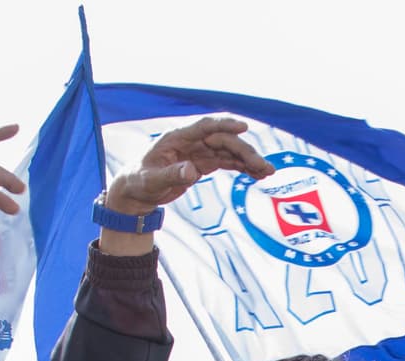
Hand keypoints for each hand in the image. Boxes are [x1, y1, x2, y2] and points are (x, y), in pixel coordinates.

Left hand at [105, 116, 272, 215]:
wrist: (137, 191)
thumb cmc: (139, 182)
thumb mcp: (152, 181)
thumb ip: (172, 175)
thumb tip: (192, 171)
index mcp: (177, 138)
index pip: (205, 127)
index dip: (225, 125)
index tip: (244, 127)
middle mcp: (191, 141)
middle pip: (224, 141)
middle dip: (245, 152)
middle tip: (263, 167)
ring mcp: (199, 152)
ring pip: (229, 151)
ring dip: (249, 160)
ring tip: (268, 172)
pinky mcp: (204, 163)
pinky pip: (227, 162)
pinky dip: (243, 167)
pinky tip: (258, 175)